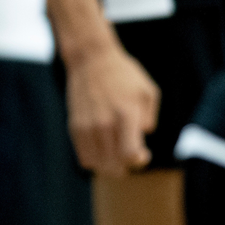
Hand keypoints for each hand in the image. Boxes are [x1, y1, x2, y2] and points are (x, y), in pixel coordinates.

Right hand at [64, 40, 159, 176]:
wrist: (91, 59)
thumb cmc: (124, 75)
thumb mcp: (147, 91)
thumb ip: (150, 118)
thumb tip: (142, 136)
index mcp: (126, 114)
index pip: (130, 155)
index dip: (139, 161)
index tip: (143, 153)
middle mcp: (105, 123)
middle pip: (114, 164)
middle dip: (126, 164)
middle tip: (130, 152)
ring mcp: (87, 126)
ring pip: (98, 164)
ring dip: (110, 165)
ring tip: (116, 153)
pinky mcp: (75, 127)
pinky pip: (84, 158)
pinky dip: (95, 160)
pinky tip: (103, 149)